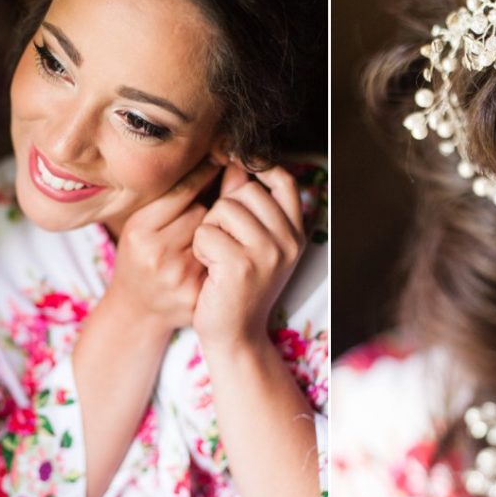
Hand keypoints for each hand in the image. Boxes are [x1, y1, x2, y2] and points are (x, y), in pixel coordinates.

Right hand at [107, 157, 220, 331]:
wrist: (137, 311)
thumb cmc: (141, 257)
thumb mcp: (144, 223)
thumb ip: (177, 194)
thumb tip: (222, 160)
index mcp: (140, 229)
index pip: (183, 191)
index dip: (204, 174)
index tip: (219, 161)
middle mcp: (157, 253)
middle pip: (204, 213)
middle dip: (207, 212)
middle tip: (196, 221)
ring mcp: (179, 276)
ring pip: (216, 236)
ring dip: (216, 234)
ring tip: (200, 243)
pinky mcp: (196, 294)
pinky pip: (221, 260)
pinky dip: (221, 256)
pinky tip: (213, 261)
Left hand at [191, 162, 304, 351]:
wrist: (234, 334)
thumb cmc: (236, 286)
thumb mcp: (250, 243)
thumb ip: (244, 204)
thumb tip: (232, 161)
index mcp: (295, 233)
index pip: (285, 182)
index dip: (260, 167)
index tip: (236, 163)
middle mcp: (288, 241)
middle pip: (246, 191)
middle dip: (224, 209)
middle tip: (223, 242)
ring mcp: (268, 253)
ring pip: (224, 209)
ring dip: (209, 229)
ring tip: (216, 257)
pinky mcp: (242, 265)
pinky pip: (207, 232)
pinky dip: (200, 248)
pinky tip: (210, 270)